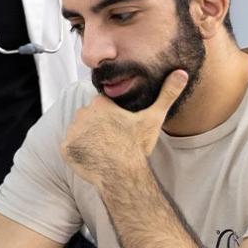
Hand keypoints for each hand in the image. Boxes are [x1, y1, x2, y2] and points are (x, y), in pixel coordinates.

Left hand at [62, 70, 188, 189]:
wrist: (122, 174)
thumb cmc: (137, 146)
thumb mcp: (153, 118)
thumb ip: (167, 94)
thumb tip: (181, 74)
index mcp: (100, 104)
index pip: (102, 107)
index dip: (111, 118)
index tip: (120, 130)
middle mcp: (82, 114)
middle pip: (89, 119)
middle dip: (98, 128)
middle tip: (112, 141)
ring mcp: (72, 131)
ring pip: (79, 132)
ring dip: (87, 139)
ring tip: (103, 150)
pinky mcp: (65, 148)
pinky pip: (69, 147)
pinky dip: (78, 153)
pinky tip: (92, 158)